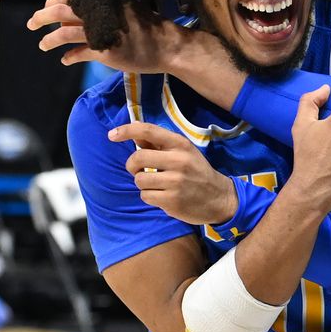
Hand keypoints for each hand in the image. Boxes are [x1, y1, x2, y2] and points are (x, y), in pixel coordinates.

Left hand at [27, 0, 191, 73]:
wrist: (166, 45)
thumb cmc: (147, 25)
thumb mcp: (125, 8)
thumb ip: (103, 9)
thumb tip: (80, 10)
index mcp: (104, 0)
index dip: (53, 2)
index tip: (45, 8)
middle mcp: (100, 14)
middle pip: (62, 11)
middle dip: (42, 16)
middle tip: (31, 23)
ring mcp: (102, 33)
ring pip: (66, 33)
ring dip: (50, 39)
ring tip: (42, 45)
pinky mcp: (105, 52)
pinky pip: (79, 54)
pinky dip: (69, 57)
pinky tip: (64, 60)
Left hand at [111, 122, 236, 225]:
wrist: (219, 198)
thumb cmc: (196, 171)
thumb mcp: (182, 152)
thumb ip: (158, 142)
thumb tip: (134, 129)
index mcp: (180, 144)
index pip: (149, 131)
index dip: (127, 131)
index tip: (111, 135)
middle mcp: (178, 161)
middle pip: (138, 158)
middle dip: (132, 166)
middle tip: (138, 170)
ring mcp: (176, 182)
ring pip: (139, 180)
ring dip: (142, 183)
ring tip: (155, 185)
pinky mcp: (172, 201)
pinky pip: (145, 196)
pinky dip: (149, 197)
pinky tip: (162, 196)